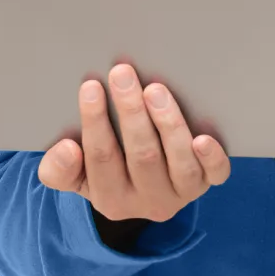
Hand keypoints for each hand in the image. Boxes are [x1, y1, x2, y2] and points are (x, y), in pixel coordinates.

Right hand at [38, 64, 230, 223]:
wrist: (145, 188)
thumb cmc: (107, 166)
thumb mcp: (75, 174)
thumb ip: (59, 168)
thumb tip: (67, 150)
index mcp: (110, 199)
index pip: (101, 158)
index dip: (95, 121)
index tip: (90, 86)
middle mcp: (148, 201)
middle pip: (142, 156)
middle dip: (130, 112)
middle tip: (122, 74)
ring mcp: (181, 192)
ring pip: (178, 162)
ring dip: (167, 124)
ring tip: (155, 89)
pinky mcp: (207, 181)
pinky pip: (216, 174)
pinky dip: (211, 158)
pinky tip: (203, 138)